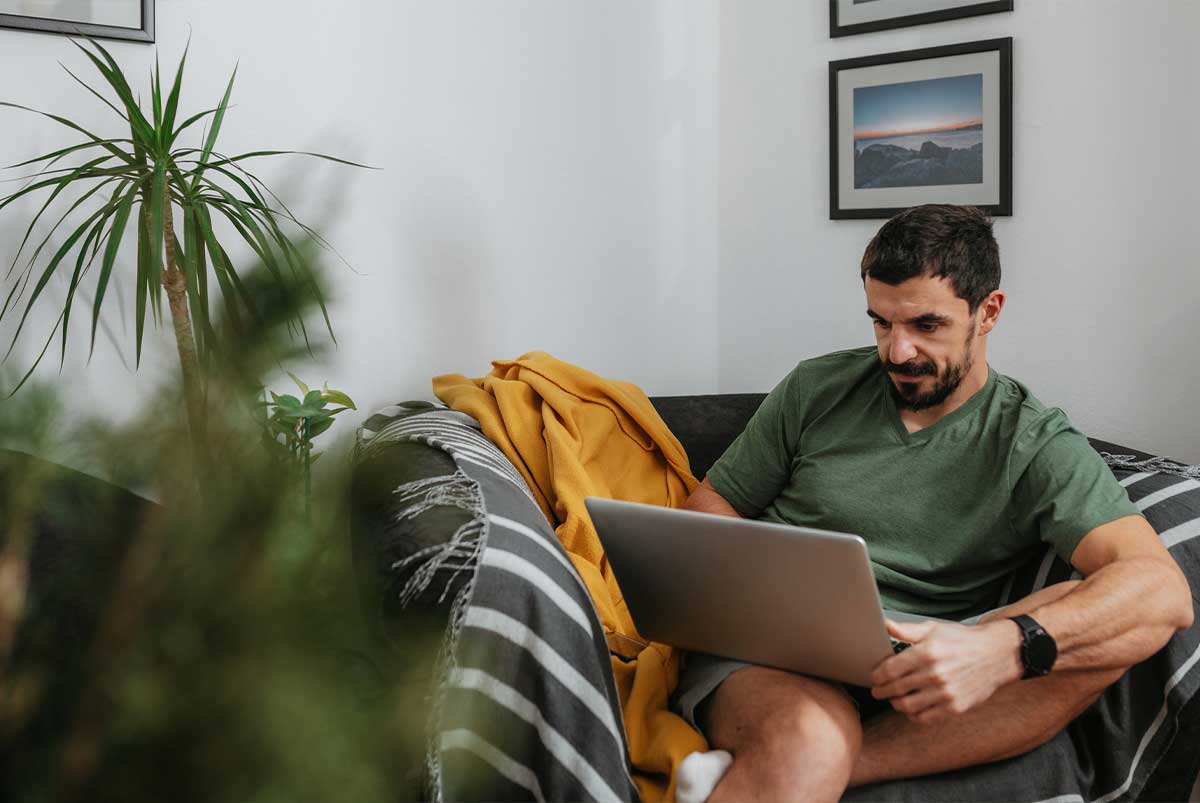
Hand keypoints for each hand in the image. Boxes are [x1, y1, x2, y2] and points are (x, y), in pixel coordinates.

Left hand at [870, 618, 1023, 723]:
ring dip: (895, 704)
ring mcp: (946, 693)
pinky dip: (913, 715)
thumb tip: (885, 625)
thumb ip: (908, 630)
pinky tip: (911, 708)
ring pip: (907, 706)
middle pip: (896, 689)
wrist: (996, 654)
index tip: (874, 676)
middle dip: (881, 691)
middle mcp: (935, 674)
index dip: (877, 675)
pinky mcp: (955, 707)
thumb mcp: (934, 628)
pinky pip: (925, 718)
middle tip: (877, 690)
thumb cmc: (962, 640)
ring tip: (893, 698)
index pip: (890, 670)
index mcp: (927, 653)